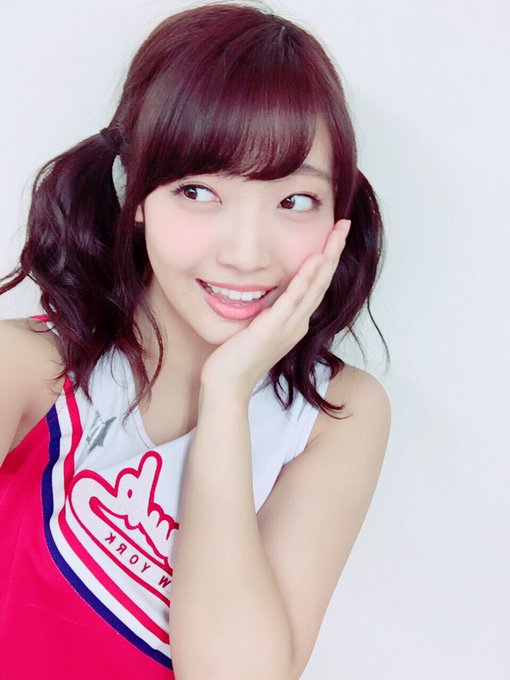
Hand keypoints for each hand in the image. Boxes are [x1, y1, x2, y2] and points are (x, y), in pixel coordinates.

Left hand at [199, 218, 350, 398]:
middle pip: (322, 281)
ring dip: (327, 257)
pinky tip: (315, 259)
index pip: (315, 285)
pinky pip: (293, 299)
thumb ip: (266, 312)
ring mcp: (288, 327)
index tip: (333, 236)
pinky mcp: (273, 329)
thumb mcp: (256, 329)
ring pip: (314, 286)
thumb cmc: (236, 358)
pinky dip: (306, 278)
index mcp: (295, 322)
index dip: (326, 259)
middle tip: (344, 224)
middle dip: (334, 250)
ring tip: (337, 233)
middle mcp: (298, 323)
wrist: (227, 385)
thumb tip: (265, 293)